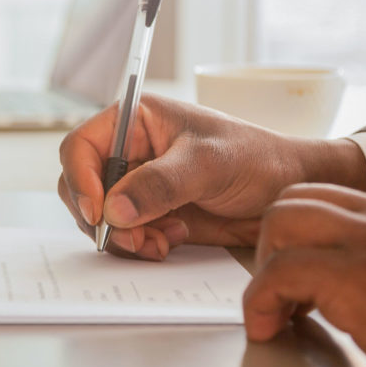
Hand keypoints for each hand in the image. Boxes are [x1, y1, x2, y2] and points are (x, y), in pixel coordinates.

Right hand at [58, 94, 365, 259]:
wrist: (285, 190)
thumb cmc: (255, 158)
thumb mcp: (209, 163)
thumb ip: (160, 183)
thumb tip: (113, 210)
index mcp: (137, 121)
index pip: (82, 146)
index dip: (80, 179)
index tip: (98, 213)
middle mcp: (133, 152)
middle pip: (84, 186)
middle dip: (103, 217)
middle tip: (135, 236)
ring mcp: (142, 185)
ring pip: (104, 217)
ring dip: (125, 236)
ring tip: (161, 239)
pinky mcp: (154, 212)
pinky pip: (127, 234)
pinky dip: (142, 244)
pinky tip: (173, 238)